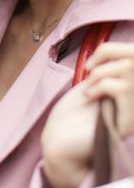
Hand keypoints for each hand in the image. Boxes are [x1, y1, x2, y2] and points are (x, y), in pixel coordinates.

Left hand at [42, 41, 133, 187]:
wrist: (60, 138)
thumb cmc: (74, 110)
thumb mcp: (94, 81)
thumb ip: (110, 66)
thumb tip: (116, 48)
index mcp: (131, 88)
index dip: (112, 49)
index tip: (92, 63)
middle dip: (107, 55)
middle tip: (89, 71)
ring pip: (126, 69)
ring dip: (100, 73)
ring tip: (90, 88)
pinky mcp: (128, 121)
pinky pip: (120, 88)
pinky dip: (100, 85)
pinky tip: (90, 96)